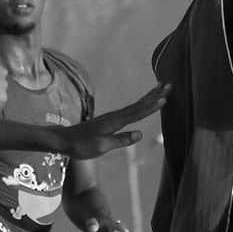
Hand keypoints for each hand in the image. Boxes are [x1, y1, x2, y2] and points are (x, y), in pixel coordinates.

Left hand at [52, 84, 167, 157]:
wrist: (64, 140)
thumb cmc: (81, 146)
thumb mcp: (101, 146)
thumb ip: (121, 140)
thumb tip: (140, 134)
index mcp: (115, 122)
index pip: (138, 113)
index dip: (152, 106)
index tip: (165, 97)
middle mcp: (115, 117)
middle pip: (139, 104)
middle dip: (154, 95)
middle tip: (169, 85)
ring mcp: (112, 117)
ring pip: (135, 105)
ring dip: (148, 97)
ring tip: (159, 88)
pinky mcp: (109, 120)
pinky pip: (129, 110)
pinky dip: (139, 105)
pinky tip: (141, 105)